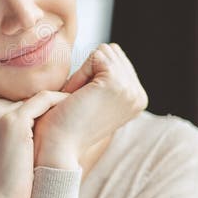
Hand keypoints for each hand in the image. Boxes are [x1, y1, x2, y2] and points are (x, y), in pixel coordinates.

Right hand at [0, 89, 68, 197]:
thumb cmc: (4, 178)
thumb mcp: (4, 144)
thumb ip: (15, 124)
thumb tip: (41, 114)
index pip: (19, 99)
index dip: (42, 107)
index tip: (63, 109)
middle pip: (28, 97)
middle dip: (51, 105)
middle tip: (75, 107)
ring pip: (38, 97)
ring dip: (59, 103)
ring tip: (77, 108)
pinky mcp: (13, 121)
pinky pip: (45, 100)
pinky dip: (61, 102)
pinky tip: (73, 110)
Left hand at [33, 43, 147, 163]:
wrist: (58, 147)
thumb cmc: (67, 123)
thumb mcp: (96, 99)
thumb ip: (107, 79)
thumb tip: (108, 50)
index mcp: (137, 99)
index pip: (116, 59)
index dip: (93, 74)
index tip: (86, 101)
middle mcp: (139, 95)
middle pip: (111, 52)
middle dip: (90, 70)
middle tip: (80, 100)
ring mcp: (130, 89)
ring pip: (103, 52)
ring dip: (84, 73)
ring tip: (79, 99)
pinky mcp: (116, 83)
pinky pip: (95, 56)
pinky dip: (81, 73)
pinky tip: (77, 96)